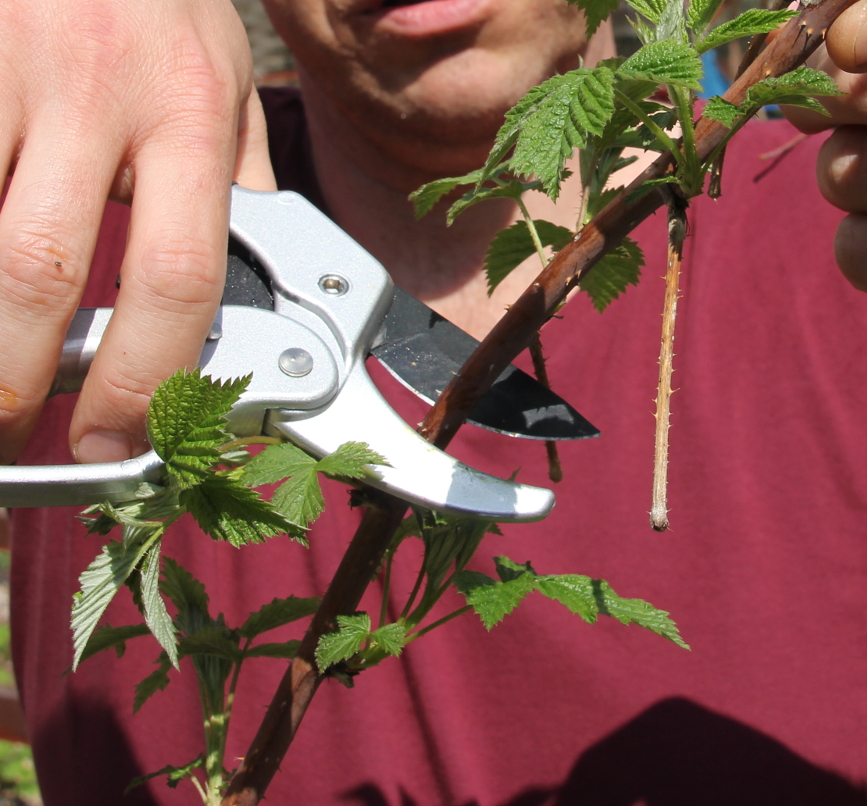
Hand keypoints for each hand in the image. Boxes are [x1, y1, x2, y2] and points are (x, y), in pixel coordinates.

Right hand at [0, 0, 275, 464]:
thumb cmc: (160, 0)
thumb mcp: (225, 81)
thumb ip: (235, 182)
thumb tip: (261, 279)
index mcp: (191, 115)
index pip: (178, 277)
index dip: (145, 378)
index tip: (115, 439)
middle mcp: (98, 89)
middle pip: (41, 269)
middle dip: (14, 376)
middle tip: (9, 433)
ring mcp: (6, 62)